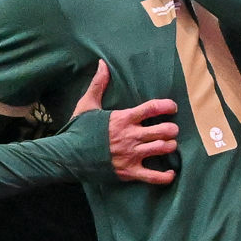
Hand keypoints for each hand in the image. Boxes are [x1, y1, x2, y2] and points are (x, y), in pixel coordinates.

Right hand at [74, 61, 178, 184]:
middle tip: (171, 130)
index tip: (173, 107)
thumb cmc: (78, 130)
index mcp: (123, 118)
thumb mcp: (87, 104)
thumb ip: (98, 84)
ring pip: (162, 149)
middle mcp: (131, 136)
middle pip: (164, 130)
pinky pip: (153, 176)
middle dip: (172, 129)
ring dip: (169, 146)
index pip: (152, 108)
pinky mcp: (128, 171)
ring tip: (169, 145)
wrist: (67, 155)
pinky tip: (170, 172)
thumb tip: (102, 63)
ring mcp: (131, 155)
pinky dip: (165, 176)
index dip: (167, 106)